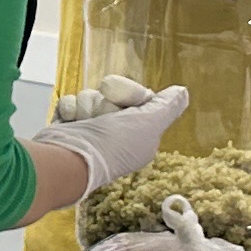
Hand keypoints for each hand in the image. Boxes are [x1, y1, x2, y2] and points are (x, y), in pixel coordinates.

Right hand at [33, 82, 190, 199]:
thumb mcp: (149, 124)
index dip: (130, 93)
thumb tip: (182, 92)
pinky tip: (70, 121)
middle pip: (112, 93)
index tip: (125, 103)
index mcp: (138, 135)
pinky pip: (71, 101)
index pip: (137, 96)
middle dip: (105, 101)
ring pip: (90, 95)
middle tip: (104, 117)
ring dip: (86, 105)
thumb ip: (167, 106)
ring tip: (84, 123)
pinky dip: (69, 109)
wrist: (68, 158)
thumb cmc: (112, 146)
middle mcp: (116, 133)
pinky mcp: (68, 126)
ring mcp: (90, 129)